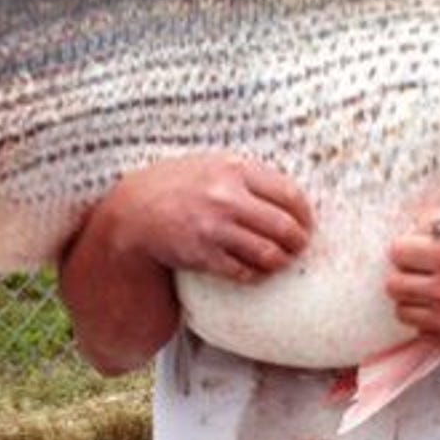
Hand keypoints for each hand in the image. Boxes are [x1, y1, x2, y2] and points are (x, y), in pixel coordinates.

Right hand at [107, 152, 313, 283]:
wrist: (134, 212)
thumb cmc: (177, 185)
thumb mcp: (211, 164)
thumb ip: (247, 174)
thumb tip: (289, 195)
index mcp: (234, 169)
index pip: (289, 194)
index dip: (304, 214)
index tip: (305, 222)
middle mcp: (227, 197)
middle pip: (284, 227)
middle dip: (298, 241)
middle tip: (299, 246)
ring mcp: (215, 228)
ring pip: (268, 253)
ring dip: (280, 261)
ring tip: (281, 261)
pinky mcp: (203, 255)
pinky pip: (243, 272)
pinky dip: (255, 275)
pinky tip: (256, 271)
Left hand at [386, 210, 439, 353]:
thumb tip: (415, 223)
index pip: (397, 252)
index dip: (407, 248)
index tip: (417, 250)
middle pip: (394, 284)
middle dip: (406, 274)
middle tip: (422, 271)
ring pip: (402, 311)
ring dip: (414, 299)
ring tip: (432, 290)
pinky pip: (421, 332)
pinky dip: (429, 321)